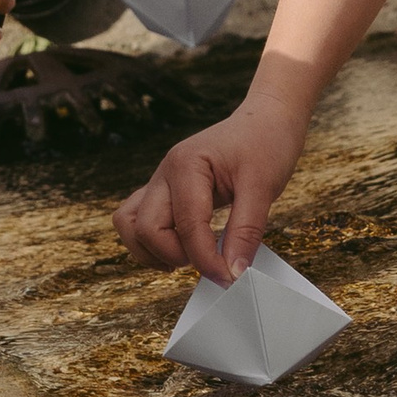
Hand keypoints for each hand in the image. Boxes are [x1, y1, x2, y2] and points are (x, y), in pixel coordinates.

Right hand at [114, 75, 310, 283]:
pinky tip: (181, 250)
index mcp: (187, 164)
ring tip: (187, 259)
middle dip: (174, 256)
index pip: (186, 226)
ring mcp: (161, 180)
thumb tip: (233, 273)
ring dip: (151, 250)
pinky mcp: (166, 190)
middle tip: (210, 263)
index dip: (206, 260)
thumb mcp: (263, 187)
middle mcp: (165, 172)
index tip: (230, 278)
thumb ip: (246, 231)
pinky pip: (139, 218)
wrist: (267, 118)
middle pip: (144, 227)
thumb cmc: (266, 143)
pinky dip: (151, 240)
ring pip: (129, 223)